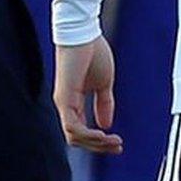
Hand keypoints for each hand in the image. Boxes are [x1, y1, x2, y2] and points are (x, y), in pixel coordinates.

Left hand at [53, 35, 121, 152]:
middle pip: (77, 139)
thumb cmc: (92, 53)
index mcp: (73, 103)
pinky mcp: (64, 98)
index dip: (99, 141)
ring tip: (113, 141)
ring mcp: (62, 103)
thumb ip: (104, 104)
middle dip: (99, 146)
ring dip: (95, 142)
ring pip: (74, 136)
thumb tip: (107, 125)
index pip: (82, 132)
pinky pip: (72, 126)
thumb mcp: (104, 84)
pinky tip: (103, 133)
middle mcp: (65, 106)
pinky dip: (88, 134)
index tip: (118, 144)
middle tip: (118, 147)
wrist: (85, 33)